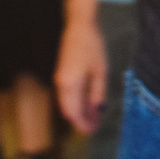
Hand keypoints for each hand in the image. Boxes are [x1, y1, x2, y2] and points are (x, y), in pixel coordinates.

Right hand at [57, 4, 108, 131]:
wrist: (79, 27)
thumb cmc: (92, 46)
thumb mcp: (100, 70)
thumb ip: (97, 92)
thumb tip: (97, 110)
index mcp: (70, 84)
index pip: (74, 112)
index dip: (82, 124)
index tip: (91, 131)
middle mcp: (61, 84)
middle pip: (68, 110)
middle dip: (80, 120)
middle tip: (93, 126)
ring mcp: (60, 78)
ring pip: (66, 103)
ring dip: (78, 111)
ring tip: (93, 116)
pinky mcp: (62, 73)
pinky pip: (66, 94)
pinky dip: (76, 102)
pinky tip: (87, 103)